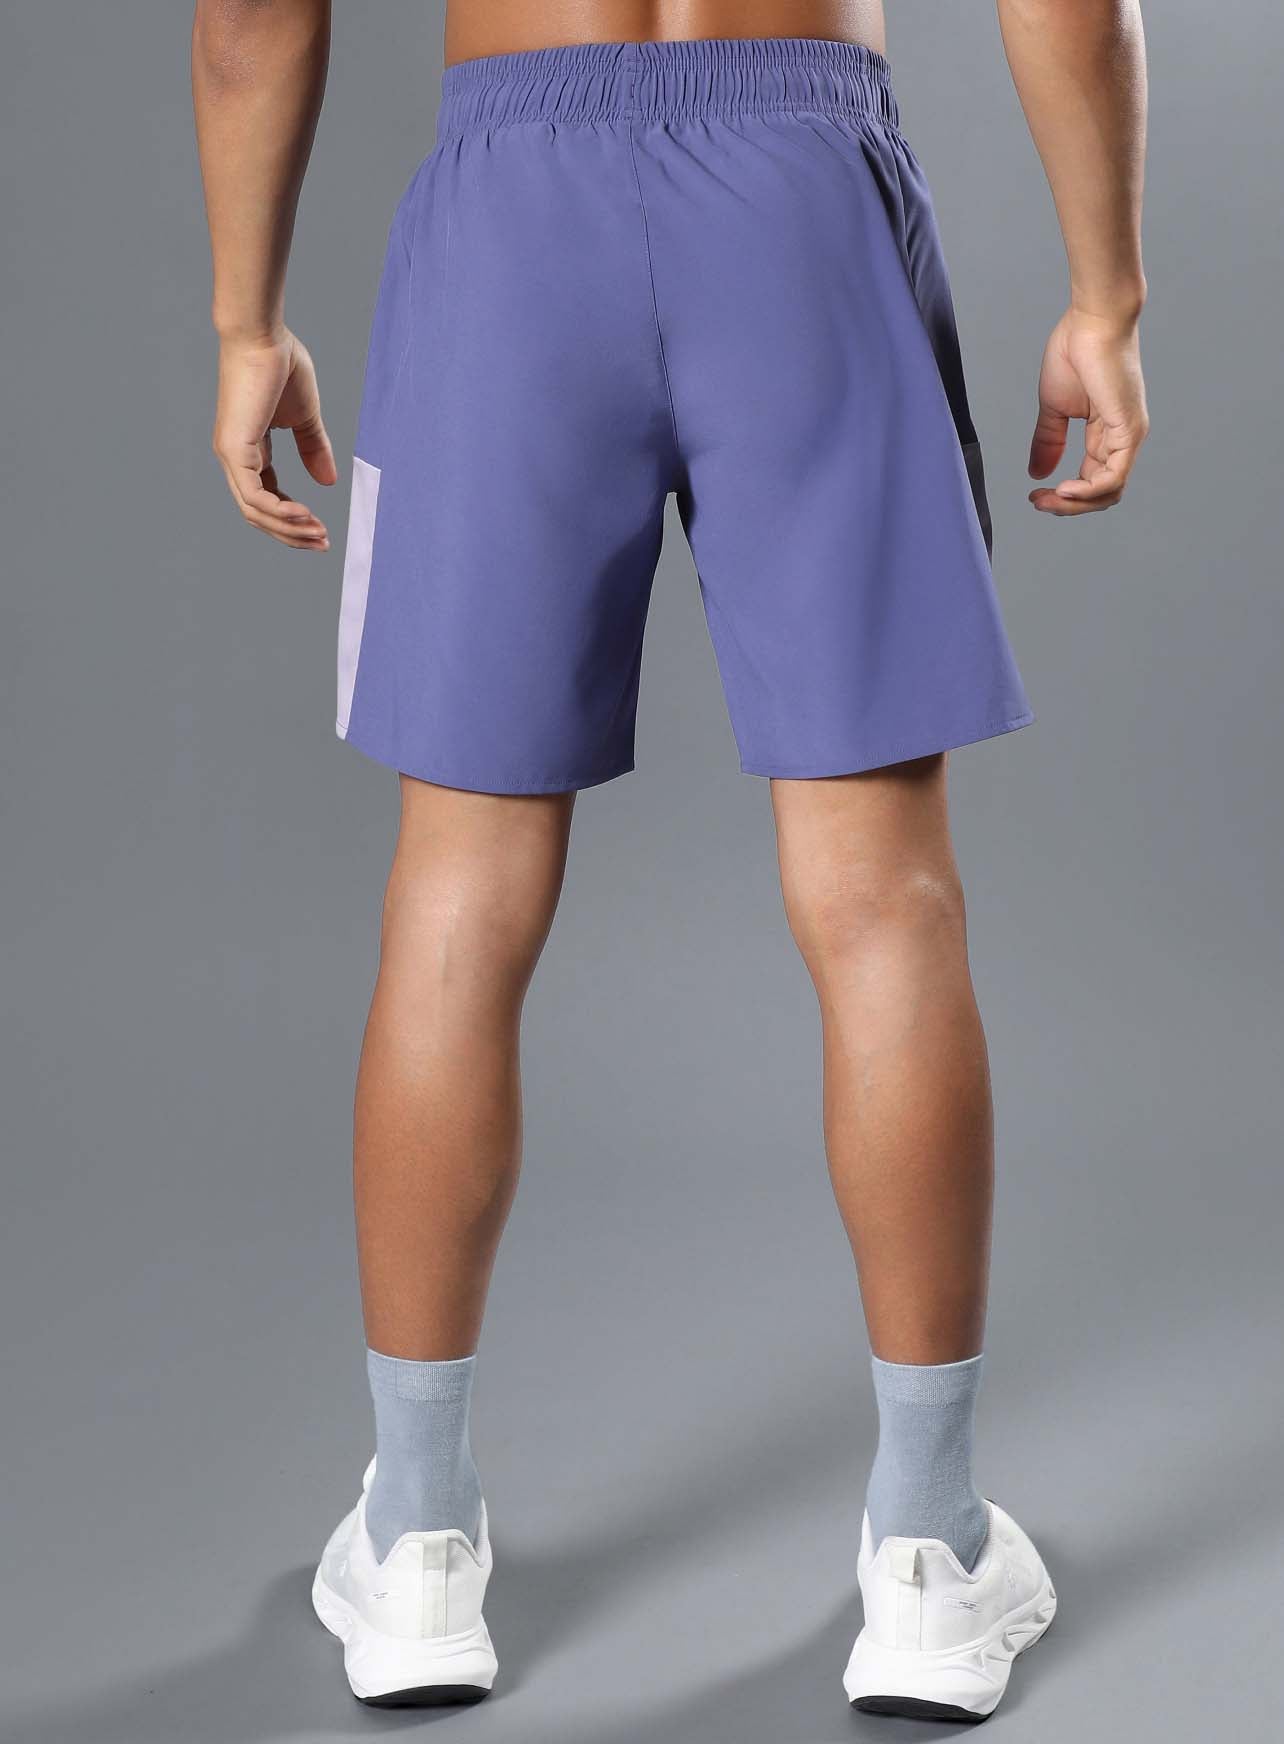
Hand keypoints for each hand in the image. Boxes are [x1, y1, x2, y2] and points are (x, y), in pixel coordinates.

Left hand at [212, 329, 336, 548]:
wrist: (263, 336)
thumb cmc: (280, 365)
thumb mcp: (305, 418)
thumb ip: (314, 448)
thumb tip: (328, 482)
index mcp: (249, 449)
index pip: (266, 498)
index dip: (293, 518)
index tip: (321, 528)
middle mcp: (235, 458)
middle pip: (259, 514)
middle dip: (293, 534)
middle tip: (323, 543)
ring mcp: (231, 456)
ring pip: (256, 513)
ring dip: (289, 529)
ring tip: (319, 533)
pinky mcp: (235, 451)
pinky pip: (256, 498)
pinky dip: (281, 513)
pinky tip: (305, 515)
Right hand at [1028, 308, 1148, 515]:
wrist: (1093, 319)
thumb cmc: (1076, 350)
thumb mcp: (1054, 407)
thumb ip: (1048, 441)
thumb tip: (1037, 473)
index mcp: (1107, 433)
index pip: (1091, 481)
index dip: (1063, 496)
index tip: (1035, 494)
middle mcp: (1123, 438)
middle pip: (1103, 494)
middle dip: (1068, 506)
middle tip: (1039, 502)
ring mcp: (1129, 435)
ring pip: (1110, 492)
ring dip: (1076, 504)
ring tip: (1050, 499)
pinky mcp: (1129, 429)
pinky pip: (1113, 477)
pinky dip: (1088, 491)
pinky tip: (1065, 489)